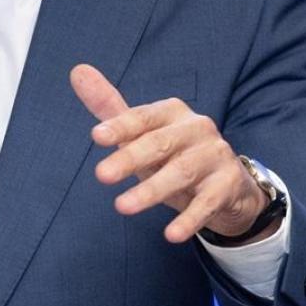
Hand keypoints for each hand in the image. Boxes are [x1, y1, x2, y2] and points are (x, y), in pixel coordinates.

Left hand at [71, 63, 272, 243]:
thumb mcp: (142, 133)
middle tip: (101, 175)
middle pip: (160, 143)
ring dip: (151, 190)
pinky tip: (170, 235)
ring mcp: (216, 155)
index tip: (96, 136)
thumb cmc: (174, 154)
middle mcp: (197, 128)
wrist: (229, 184)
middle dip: (130, 158)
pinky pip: (207, 203)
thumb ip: (110, 107)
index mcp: (173, 112)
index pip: (143, 117)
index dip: (121, 125)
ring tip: (122, 206)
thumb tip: (77, 71)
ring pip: (181, 172)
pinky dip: (190, 219)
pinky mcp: (228, 185)